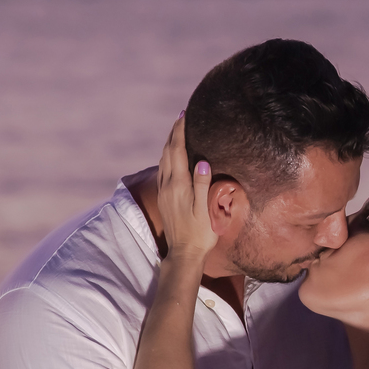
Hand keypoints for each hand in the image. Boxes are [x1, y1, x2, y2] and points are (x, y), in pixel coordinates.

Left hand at [156, 115, 217, 258]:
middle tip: (182, 117)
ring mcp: (164, 192)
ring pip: (163, 160)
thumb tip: (202, 161)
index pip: (177, 151)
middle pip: (167, 152)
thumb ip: (202, 184)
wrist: (184, 254)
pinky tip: (172, 156)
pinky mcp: (164, 198)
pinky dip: (167, 157)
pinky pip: (163, 170)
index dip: (180, 132)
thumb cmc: (200, 234)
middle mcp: (167, 186)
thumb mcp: (205, 209)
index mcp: (178, 185)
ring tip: (178, 132)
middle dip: (173, 133)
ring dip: (169, 144)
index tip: (184, 115)